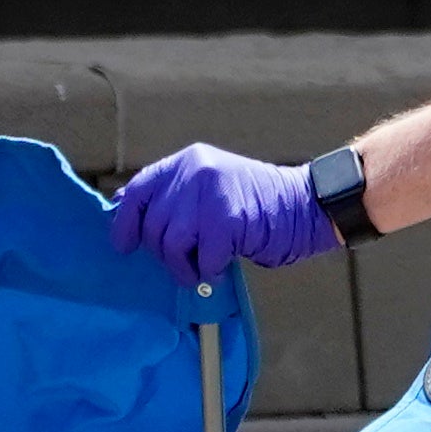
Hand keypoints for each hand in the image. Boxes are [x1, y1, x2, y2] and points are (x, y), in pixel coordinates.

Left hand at [107, 144, 337, 284]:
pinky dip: (209, 270)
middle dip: (164, 252)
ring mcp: (210, 194)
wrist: (305, 205)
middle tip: (186, 261)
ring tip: (200, 269)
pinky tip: (221, 265)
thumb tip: (127, 214)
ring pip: (171, 243)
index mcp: (188, 161)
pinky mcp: (227, 220)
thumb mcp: (211, 187)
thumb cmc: (258, 204)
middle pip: (153, 223)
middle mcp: (195, 172)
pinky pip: (201, 258)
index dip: (125, 221)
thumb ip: (176, 196)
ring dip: (184, 266)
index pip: (139, 189)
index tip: (125, 245)